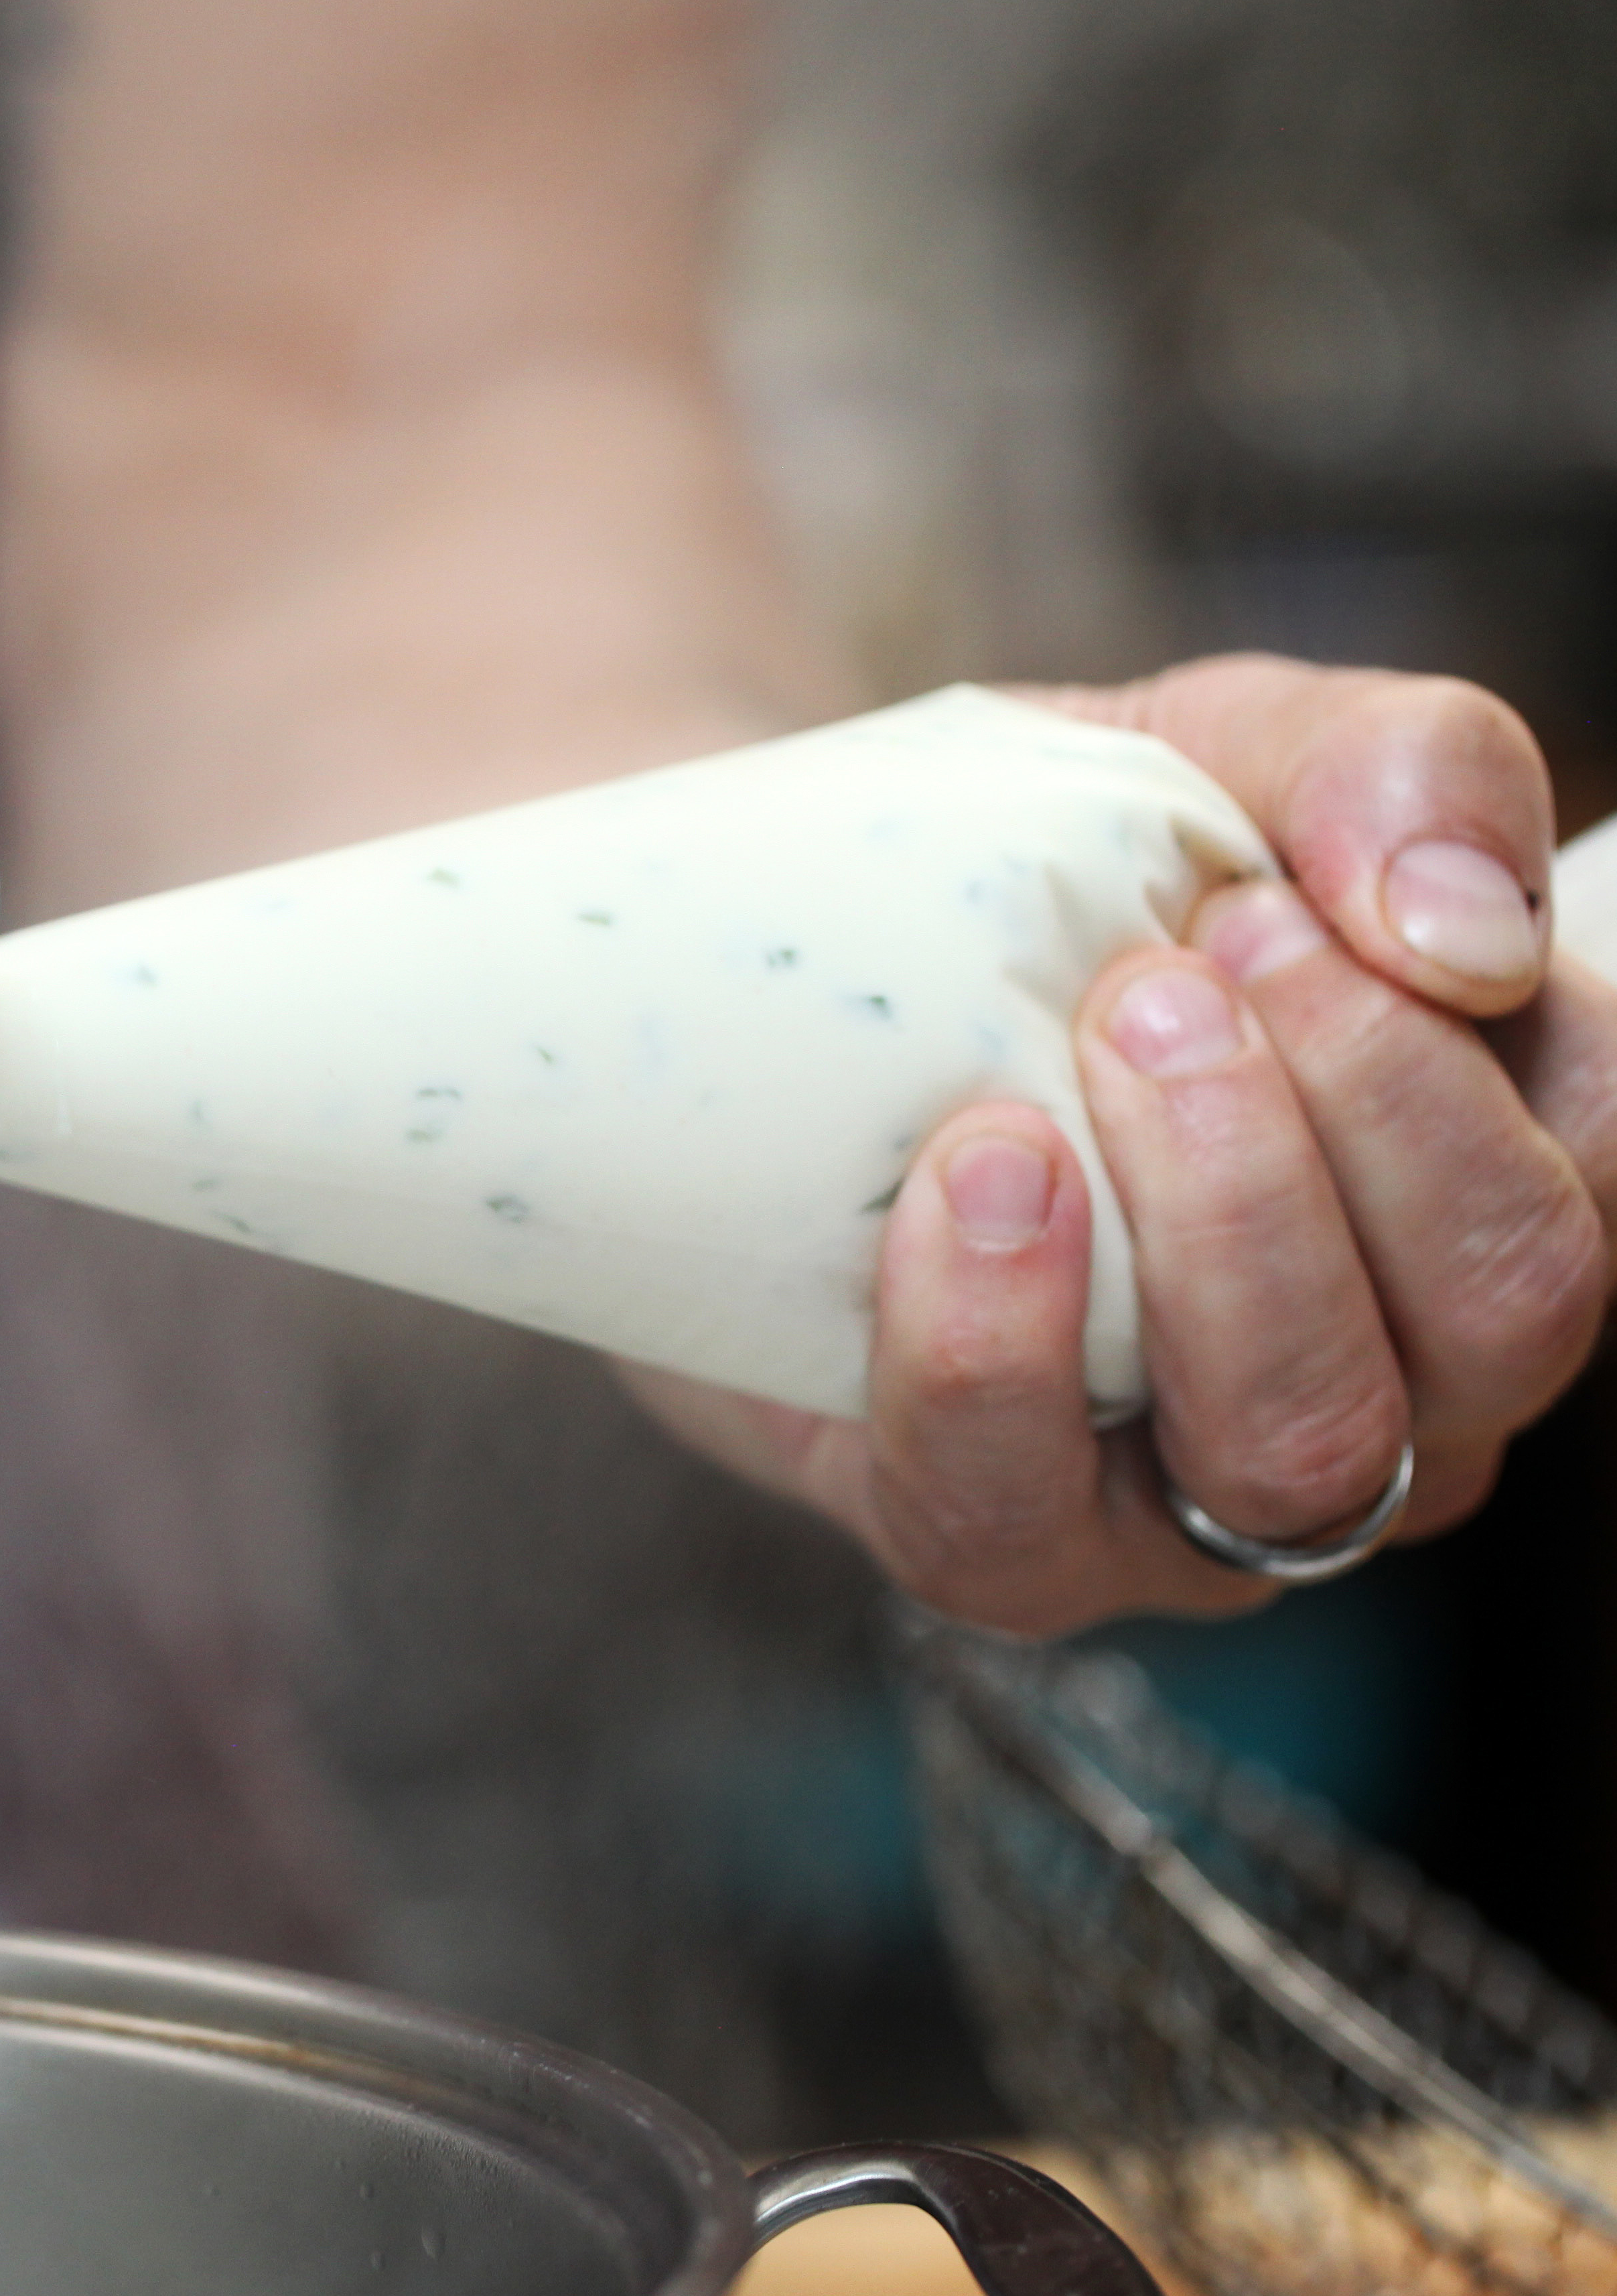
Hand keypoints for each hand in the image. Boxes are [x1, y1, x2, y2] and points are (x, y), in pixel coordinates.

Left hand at [639, 655, 1616, 1632]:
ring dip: (1197, 1237)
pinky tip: (961, 1197)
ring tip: (1040, 1094)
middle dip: (1333, 1129)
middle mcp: (1401, 1371)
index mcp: (1491, 1183)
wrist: (762, 960)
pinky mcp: (997, 1536)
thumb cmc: (1040, 879)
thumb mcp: (1216, 759)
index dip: (1447, 1045)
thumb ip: (1392, 772)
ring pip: (1303, 1442)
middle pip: (1501, 1318)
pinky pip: (1023, 1517)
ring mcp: (1204, 1488)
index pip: (1599, 1163)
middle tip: (1155, 986)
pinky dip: (990, 1356)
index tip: (1253, 907)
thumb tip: (1461, 919)